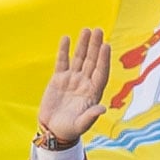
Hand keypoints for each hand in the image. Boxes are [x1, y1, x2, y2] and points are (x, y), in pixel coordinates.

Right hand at [38, 27, 111, 147]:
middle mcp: (85, 83)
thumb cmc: (70, 129)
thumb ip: (91, 116)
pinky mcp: (59, 79)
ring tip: (86, 30)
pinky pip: (62, 62)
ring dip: (83, 44)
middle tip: (98, 30)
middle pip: (91, 61)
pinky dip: (64, 50)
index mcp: (93, 92)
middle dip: (95, 46)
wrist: (53, 130)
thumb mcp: (81, 125)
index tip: (106, 45)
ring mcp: (72, 79)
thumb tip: (102, 109)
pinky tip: (66, 38)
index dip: (103, 59)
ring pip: (79, 58)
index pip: (101, 72)